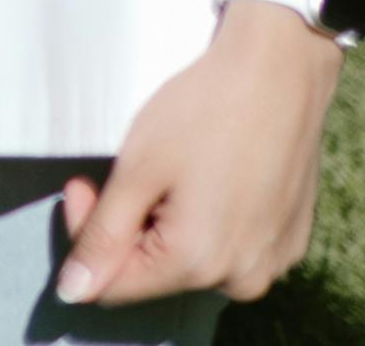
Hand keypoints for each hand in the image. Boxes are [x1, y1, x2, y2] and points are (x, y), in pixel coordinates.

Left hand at [59, 1, 342, 305]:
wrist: (279, 72)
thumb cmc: (203, 112)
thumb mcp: (137, 171)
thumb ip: (102, 236)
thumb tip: (73, 293)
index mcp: (199, 264)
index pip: (114, 284)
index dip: (87, 236)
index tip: (84, 183)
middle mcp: (243, 278)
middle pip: (154, 273)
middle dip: (126, 227)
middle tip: (124, 172)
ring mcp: (273, 262)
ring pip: (191, 261)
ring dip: (166, 224)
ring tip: (169, 172)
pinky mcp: (290, 241)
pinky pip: (231, 248)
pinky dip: (208, 221)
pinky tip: (209, 177)